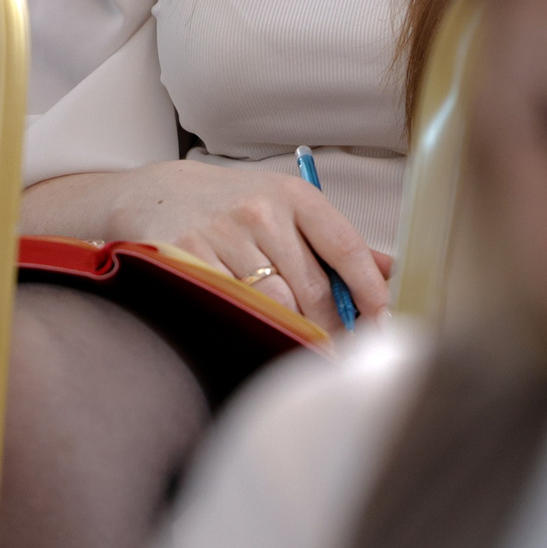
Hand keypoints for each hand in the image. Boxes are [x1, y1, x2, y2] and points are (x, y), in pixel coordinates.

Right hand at [99, 159, 391, 331]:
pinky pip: (232, 307)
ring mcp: (223, 234)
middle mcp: (261, 211)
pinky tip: (248, 325)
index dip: (371, 292)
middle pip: (314, 290)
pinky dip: (247, 324)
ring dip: (288, 330)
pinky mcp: (186, 257)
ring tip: (290, 339)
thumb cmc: (232, 206)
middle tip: (338, 353)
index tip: (385, 323)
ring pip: (275, 305)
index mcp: (295, 197)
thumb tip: (391, 275)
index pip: (347, 248)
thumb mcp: (286, 208)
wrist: (156, 194)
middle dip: (330, 328)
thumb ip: (335, 243)